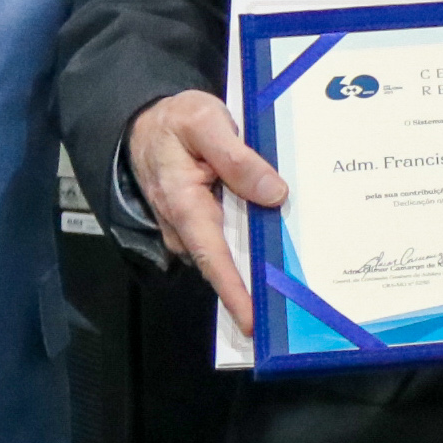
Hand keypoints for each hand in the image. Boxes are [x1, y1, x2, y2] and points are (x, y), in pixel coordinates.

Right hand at [129, 88, 286, 330]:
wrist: (144, 121)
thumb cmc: (174, 121)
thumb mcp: (205, 122)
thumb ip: (237, 157)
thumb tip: (273, 194)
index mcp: (185, 205)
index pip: (213, 257)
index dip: (234, 292)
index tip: (252, 321)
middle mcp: (185, 226)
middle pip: (227, 262)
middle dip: (259, 282)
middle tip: (297, 297)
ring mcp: (192, 228)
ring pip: (232, 250)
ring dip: (260, 258)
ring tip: (298, 271)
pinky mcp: (201, 223)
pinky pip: (230, 236)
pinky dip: (253, 238)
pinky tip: (279, 236)